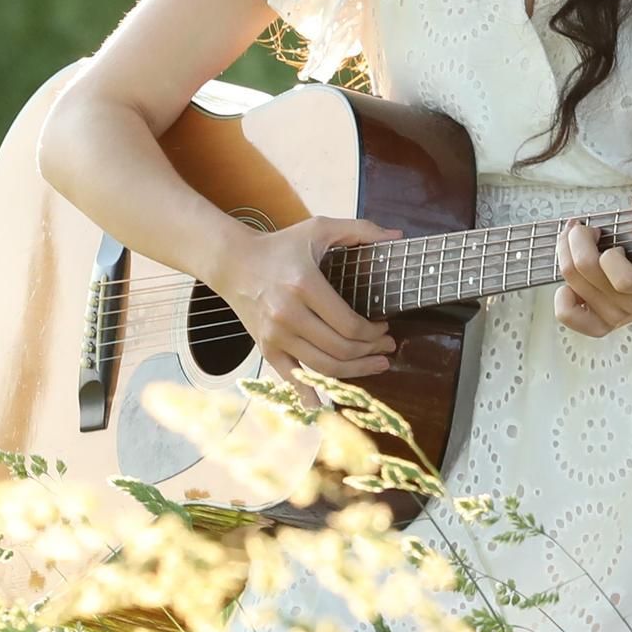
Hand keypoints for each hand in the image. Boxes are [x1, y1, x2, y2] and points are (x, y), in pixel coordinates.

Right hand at [218, 216, 397, 384]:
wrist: (234, 262)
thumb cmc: (281, 245)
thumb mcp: (319, 228)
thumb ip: (360, 229)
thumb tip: (396, 236)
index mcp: (304, 285)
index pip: (349, 325)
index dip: (374, 333)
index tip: (385, 328)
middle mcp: (288, 314)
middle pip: (340, 349)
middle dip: (370, 353)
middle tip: (387, 349)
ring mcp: (275, 334)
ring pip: (322, 367)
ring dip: (354, 372)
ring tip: (375, 366)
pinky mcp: (266, 347)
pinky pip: (291, 377)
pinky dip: (308, 393)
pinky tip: (323, 404)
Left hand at [554, 188, 631, 338]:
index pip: (623, 279)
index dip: (608, 255)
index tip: (608, 235)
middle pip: (587, 271)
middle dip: (577, 240)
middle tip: (581, 227)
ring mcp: (617, 316)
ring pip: (573, 284)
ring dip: (565, 254)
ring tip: (571, 241)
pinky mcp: (602, 324)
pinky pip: (571, 315)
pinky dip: (563, 297)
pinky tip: (569, 282)